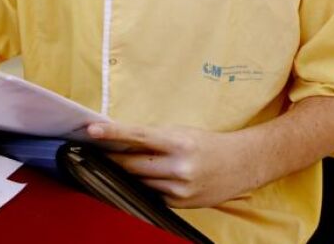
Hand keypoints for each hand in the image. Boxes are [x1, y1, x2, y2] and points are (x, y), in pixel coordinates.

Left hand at [86, 121, 261, 207]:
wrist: (241, 164)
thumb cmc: (207, 144)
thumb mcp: (181, 132)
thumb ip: (153, 138)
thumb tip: (120, 141)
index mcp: (178, 142)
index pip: (138, 136)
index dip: (112, 134)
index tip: (91, 131)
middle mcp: (179, 167)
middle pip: (132, 164)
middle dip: (113, 157)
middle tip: (96, 149)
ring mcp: (179, 188)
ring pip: (139, 181)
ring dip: (129, 172)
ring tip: (124, 162)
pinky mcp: (180, 203)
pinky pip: (151, 194)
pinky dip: (146, 185)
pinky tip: (149, 177)